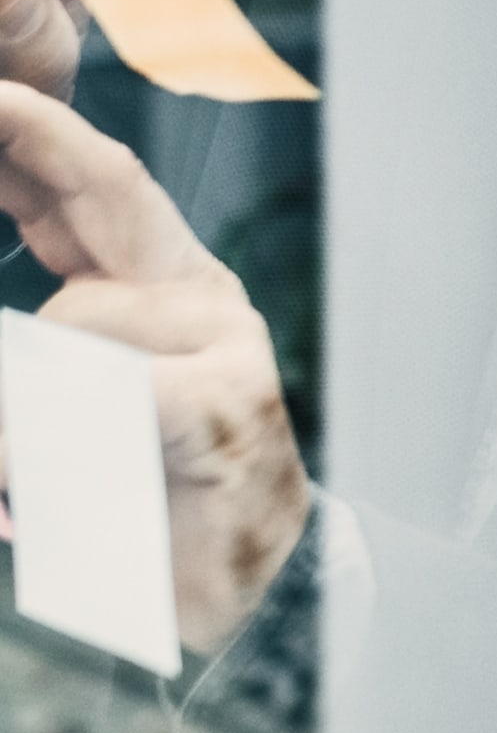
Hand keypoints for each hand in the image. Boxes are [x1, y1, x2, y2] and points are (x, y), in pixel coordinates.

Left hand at [0, 81, 308, 652]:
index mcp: (157, 283)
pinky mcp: (227, 399)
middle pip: (111, 190)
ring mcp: (223, 337)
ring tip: (27, 470)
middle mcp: (197, 290)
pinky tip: (63, 475)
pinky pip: (116, 393)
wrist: (238, 600)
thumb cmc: (143, 502)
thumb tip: (8, 332)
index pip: (90, 186)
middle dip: (39, 139)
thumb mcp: (70, 411)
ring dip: (23, 400)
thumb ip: (36, 358)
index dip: (36, 132)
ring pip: (81, 319)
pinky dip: (60, 437)